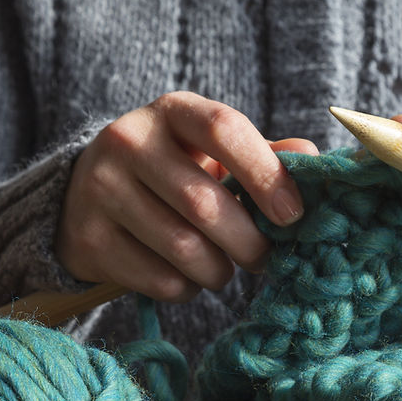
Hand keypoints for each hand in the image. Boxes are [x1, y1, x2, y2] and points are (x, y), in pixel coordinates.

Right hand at [56, 91, 317, 301]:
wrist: (87, 198)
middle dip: (248, 243)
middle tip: (263, 260)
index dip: (265, 175)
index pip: (224, 129)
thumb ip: (264, 156)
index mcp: (172, 111)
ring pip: (183, 249)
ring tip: (222, 269)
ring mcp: (101, 189)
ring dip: (218, 272)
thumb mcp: (214, 154)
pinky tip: (186, 277)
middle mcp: (128, 141)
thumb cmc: (175, 174)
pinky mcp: (88, 239)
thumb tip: (313, 160)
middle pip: (204, 202)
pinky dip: (186, 289)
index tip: (292, 215)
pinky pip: (159, 280)